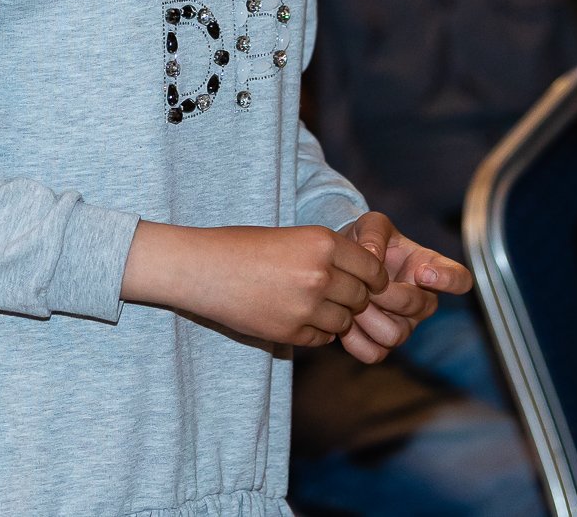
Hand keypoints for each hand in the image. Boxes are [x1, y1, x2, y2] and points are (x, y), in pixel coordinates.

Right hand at [124, 222, 387, 347]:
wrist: (203, 269)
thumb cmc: (244, 247)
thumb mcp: (293, 238)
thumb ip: (330, 256)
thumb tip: (367, 278)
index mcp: (323, 243)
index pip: (372, 269)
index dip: (373, 279)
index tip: (367, 284)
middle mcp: (321, 274)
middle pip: (361, 297)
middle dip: (354, 299)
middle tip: (337, 296)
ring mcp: (307, 307)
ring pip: (344, 321)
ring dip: (335, 318)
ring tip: (311, 306)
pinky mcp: (291, 333)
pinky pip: (322, 338)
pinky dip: (316, 332)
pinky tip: (296, 318)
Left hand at [338, 211, 475, 363]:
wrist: (342, 264)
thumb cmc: (366, 241)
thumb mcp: (370, 224)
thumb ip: (374, 232)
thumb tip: (373, 255)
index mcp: (430, 268)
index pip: (459, 279)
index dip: (449, 279)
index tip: (424, 272)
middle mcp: (423, 301)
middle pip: (420, 306)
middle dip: (390, 294)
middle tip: (367, 284)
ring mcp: (404, 325)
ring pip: (395, 335)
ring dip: (370, 318)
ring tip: (353, 301)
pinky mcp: (381, 344)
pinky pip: (373, 353)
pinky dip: (356, 340)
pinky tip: (345, 322)